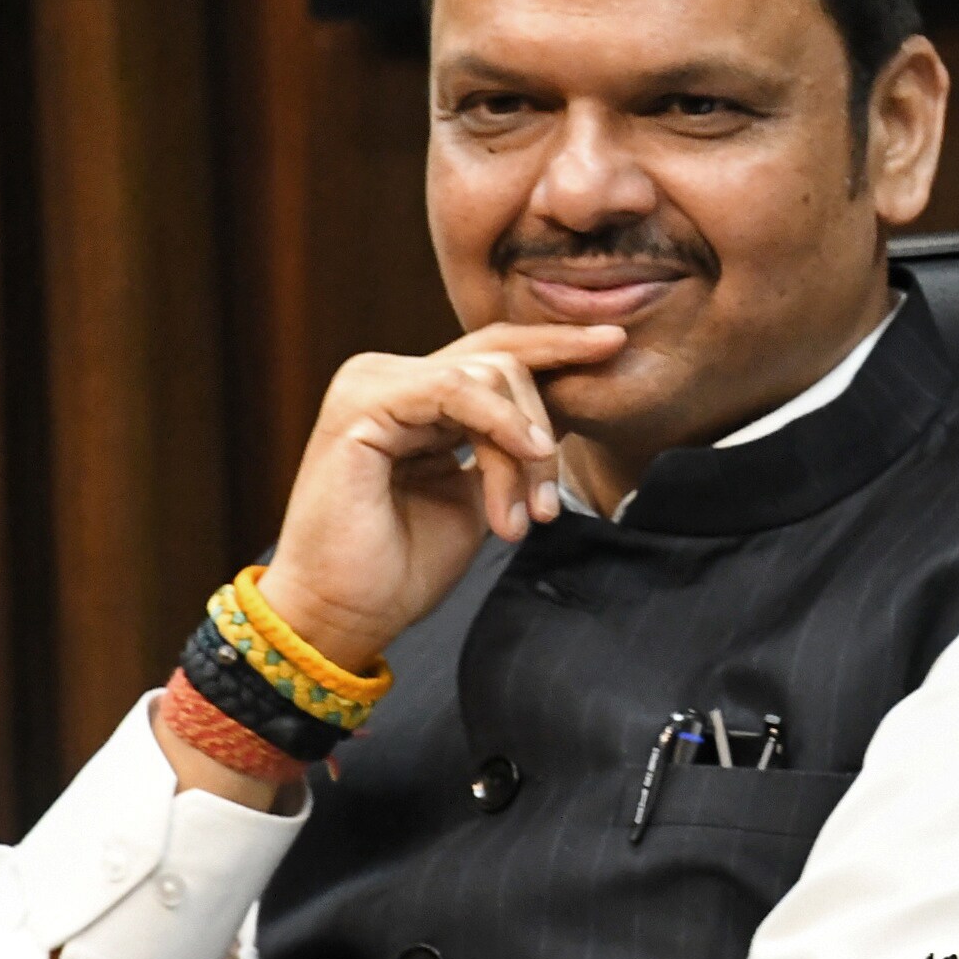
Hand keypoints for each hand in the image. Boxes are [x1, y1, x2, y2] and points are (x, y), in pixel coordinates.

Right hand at [254, 323, 624, 669]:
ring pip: (490, 376)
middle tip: (548, 508)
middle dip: (545, 430)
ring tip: (522, 519)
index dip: (556, 345)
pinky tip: (523, 457)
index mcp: (416, 396)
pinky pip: (456, 390)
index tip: (614, 344)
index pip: (495, 352)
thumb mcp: (480, 497)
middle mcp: (390, 378)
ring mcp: (372, 383)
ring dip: (523, 451)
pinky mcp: (363, 403)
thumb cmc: (401, 565)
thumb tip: (559, 417)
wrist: (344, 614)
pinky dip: (501, 426)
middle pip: (503, 359)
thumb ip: (509, 450)